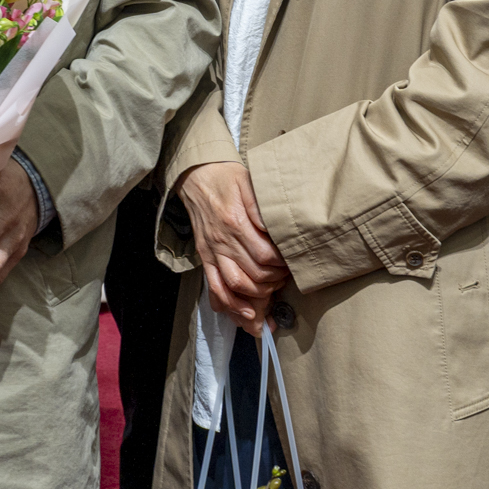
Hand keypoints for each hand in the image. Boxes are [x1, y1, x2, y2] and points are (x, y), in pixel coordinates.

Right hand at [177, 161, 288, 335]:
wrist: (196, 175)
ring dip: (255, 299)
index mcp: (236, 222)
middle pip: (253, 275)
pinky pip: (214, 287)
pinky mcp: (205, 257)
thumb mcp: (249, 183)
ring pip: (234, 286)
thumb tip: (277, 230)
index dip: (282, 265)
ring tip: (269, 297)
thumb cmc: (226, 177)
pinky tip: (244, 314)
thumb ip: (262, 207)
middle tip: (284, 279)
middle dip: (274, 283)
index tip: (291, 263)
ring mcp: (212, 252)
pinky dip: (229, 305)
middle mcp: (223, 241)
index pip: (265, 256)